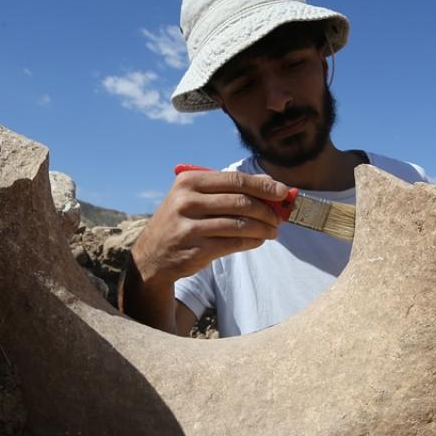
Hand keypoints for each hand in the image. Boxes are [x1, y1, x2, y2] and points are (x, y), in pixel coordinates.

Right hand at [131, 169, 289, 288]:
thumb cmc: (182, 221)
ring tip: (273, 231)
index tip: (283, 192)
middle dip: (266, 209)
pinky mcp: (195, 250)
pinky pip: (233, 243)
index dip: (263, 186)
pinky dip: (251, 241)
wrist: (152, 255)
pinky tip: (259, 240)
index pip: (234, 179)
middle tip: (279, 217)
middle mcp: (186, 201)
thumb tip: (269, 182)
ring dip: (262, 228)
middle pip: (240, 202)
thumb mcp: (196, 198)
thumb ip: (229, 189)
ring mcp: (189, 227)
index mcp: (188, 181)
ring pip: (239, 224)